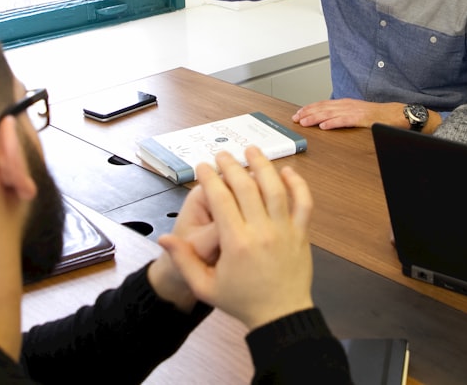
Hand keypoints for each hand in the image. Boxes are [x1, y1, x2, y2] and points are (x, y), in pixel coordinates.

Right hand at [158, 147, 314, 329]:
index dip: (210, 178)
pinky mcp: (301, 233)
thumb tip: (163, 238)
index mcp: (236, 243)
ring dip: (263, 165)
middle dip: (231, 166)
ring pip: (275, 188)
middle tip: (222, 155)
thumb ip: (184, 260)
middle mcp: (261, 231)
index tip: (202, 167)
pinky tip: (287, 171)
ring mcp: (284, 230)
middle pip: (246, 187)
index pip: (221, 199)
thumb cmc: (242, 301)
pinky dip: (297, 184)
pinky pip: (303, 202)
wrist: (280, 315)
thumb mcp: (205, 287)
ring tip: (252, 150)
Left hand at [292, 99, 400, 129]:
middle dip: (307, 112)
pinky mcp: (360, 118)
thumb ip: (343, 114)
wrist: (394, 114)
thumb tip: (329, 119)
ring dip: (315, 118)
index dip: (309, 108)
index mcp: (345, 103)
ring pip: (330, 113)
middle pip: (323, 108)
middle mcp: (347, 105)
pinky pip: (344, 120)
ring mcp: (353, 111)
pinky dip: (332, 123)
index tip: (298, 113)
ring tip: (304, 122)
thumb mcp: (356, 112)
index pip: (323, 104)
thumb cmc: (377, 115)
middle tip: (296, 118)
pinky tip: (324, 126)